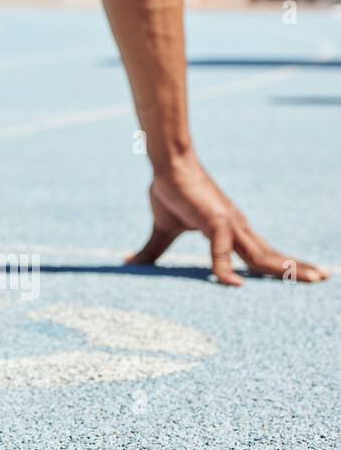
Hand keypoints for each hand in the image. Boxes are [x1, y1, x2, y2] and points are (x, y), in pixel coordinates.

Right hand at [127, 155, 328, 284]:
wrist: (168, 165)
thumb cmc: (169, 191)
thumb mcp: (163, 230)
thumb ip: (154, 251)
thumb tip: (129, 263)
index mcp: (230, 229)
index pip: (261, 252)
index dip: (281, 263)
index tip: (304, 274)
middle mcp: (237, 227)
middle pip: (271, 254)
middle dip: (297, 267)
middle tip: (324, 278)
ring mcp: (229, 224)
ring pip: (261, 254)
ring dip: (286, 268)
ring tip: (313, 278)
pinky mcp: (214, 220)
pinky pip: (221, 250)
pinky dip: (226, 269)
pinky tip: (233, 284)